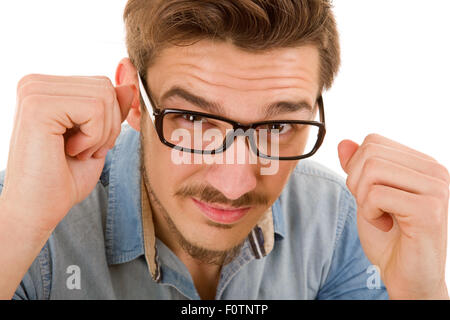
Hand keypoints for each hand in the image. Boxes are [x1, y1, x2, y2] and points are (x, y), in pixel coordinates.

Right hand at [0, 74, 134, 233]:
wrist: (37, 210)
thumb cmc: (64, 178)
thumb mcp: (97, 138)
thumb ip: (110, 110)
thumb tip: (129, 85)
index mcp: (46, 88)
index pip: (102, 85)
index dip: (108, 120)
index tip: (87, 145)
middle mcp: (35, 83)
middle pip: (105, 87)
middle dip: (108, 126)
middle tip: (85, 150)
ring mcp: (34, 91)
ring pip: (103, 96)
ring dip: (101, 133)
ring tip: (77, 151)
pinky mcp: (38, 105)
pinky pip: (95, 109)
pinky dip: (94, 137)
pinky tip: (70, 151)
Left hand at [338, 134, 449, 298]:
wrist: (406, 276)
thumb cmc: (388, 238)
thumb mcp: (365, 196)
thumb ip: (357, 169)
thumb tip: (343, 142)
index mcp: (422, 164)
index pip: (373, 141)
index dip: (356, 167)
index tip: (368, 194)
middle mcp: (435, 170)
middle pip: (370, 153)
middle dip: (356, 183)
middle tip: (371, 207)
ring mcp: (436, 188)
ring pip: (372, 170)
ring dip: (363, 199)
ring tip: (380, 216)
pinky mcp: (430, 210)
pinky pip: (377, 195)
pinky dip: (370, 213)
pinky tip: (386, 225)